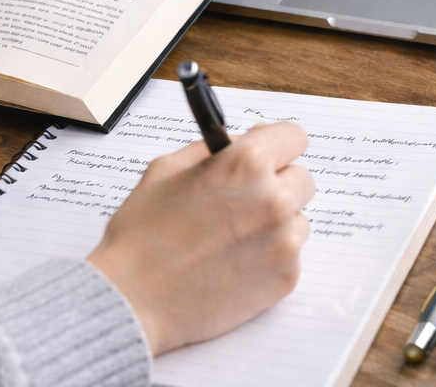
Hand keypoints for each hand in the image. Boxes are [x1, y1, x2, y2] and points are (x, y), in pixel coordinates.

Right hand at [87, 122, 314, 354]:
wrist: (133, 299)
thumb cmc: (142, 234)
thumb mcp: (166, 169)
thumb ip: (213, 149)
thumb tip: (241, 141)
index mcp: (246, 163)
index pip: (293, 137)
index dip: (275, 145)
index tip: (266, 154)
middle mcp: (273, 199)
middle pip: (302, 179)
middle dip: (276, 184)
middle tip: (242, 200)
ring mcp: (283, 242)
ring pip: (298, 219)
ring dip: (276, 223)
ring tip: (233, 237)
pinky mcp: (286, 278)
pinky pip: (290, 255)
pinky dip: (269, 256)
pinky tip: (233, 262)